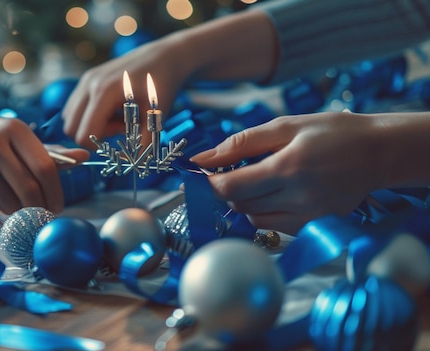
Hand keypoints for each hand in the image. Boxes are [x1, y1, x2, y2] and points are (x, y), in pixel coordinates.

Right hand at [0, 88, 88, 225]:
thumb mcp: (18, 136)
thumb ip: (49, 151)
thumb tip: (84, 157)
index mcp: (15, 130)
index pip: (46, 168)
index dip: (56, 194)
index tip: (58, 208)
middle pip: (29, 189)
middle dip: (39, 210)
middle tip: (41, 218)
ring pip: (7, 204)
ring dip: (17, 216)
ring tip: (18, 213)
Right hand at [61, 37, 189, 148]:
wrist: (163, 58)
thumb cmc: (161, 87)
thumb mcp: (156, 118)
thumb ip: (144, 145)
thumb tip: (135, 167)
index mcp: (104, 92)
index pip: (82, 134)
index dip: (97, 146)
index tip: (120, 139)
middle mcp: (89, 84)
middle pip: (70, 127)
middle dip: (93, 135)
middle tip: (120, 127)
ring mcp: (85, 80)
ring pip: (70, 117)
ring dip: (91, 125)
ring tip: (118, 118)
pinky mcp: (86, 79)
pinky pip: (76, 107)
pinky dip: (90, 114)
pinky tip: (112, 109)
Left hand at [190, 112, 386, 232]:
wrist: (379, 153)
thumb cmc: (332, 133)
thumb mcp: (285, 127)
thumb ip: (240, 143)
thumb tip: (201, 158)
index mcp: (287, 168)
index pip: (230, 188)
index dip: (209, 183)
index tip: (203, 174)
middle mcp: (298, 199)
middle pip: (238, 205)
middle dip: (227, 189)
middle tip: (233, 171)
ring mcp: (308, 217)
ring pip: (253, 219)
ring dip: (244, 201)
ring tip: (259, 179)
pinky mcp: (315, 227)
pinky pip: (274, 226)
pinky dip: (265, 211)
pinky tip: (276, 192)